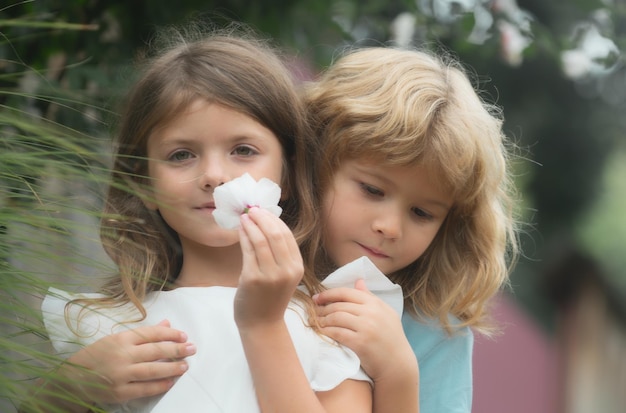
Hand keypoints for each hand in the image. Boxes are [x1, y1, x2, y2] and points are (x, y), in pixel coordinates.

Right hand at [62, 319, 194, 404]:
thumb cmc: (96, 356)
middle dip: (177, 349)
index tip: (183, 335)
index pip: (150, 333)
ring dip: (172, 367)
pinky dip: (159, 385)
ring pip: (153, 370)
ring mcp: (121, 374)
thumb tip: (167, 324)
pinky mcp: (119, 392)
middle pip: (156, 351)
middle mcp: (122, 355)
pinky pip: (144, 388)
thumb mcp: (116, 340)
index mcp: (121, 339)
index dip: (170, 334)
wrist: (71, 380)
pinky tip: (171, 382)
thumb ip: (142, 334)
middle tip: (192, 348)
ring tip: (185, 365)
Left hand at [234, 207, 302, 330]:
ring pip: (260, 240)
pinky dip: (243, 236)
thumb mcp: (283, 275)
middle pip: (275, 234)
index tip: (262, 211)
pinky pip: (248, 251)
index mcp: (297, 267)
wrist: (262, 324)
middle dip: (262, 218)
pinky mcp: (253, 279)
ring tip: (244, 217)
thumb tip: (266, 223)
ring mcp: (270, 275)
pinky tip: (240, 230)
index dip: (274, 220)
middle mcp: (287, 270)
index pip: (287, 235)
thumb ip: (279, 253)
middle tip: (251, 210)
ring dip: (250, 225)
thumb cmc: (270, 298)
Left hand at [314, 280, 415, 381]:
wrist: (398, 364)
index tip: (317, 298)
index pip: (347, 292)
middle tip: (313, 311)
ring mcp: (366, 327)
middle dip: (323, 307)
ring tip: (316, 322)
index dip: (328, 294)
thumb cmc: (391, 339)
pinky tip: (322, 332)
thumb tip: (358, 281)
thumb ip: (370, 297)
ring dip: (322, 319)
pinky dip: (327, 331)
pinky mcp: (360, 343)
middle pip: (339, 305)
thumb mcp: (385, 313)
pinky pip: (337, 333)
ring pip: (336, 317)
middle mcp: (372, 313)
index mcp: (376, 303)